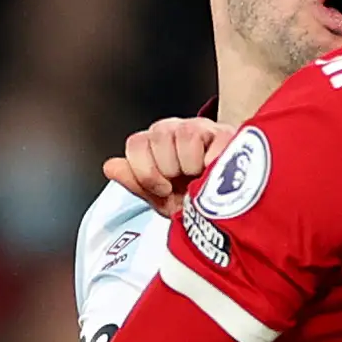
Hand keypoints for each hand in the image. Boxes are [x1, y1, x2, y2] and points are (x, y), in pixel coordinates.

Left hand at [104, 117, 231, 216]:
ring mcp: (205, 129)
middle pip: (159, 136)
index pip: (136, 143)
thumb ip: (136, 182)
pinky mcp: (230, 134)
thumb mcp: (162, 200)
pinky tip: (217, 173)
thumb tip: (110, 166)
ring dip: (191, 165)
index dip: (145, 171)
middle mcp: (178, 130)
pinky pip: (215, 140)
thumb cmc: (197, 203)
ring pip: (185, 134)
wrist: (230, 212)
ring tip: (201, 178)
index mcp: (158, 144)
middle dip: (170, 170)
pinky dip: (214, 163)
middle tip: (186, 183)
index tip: (162, 188)